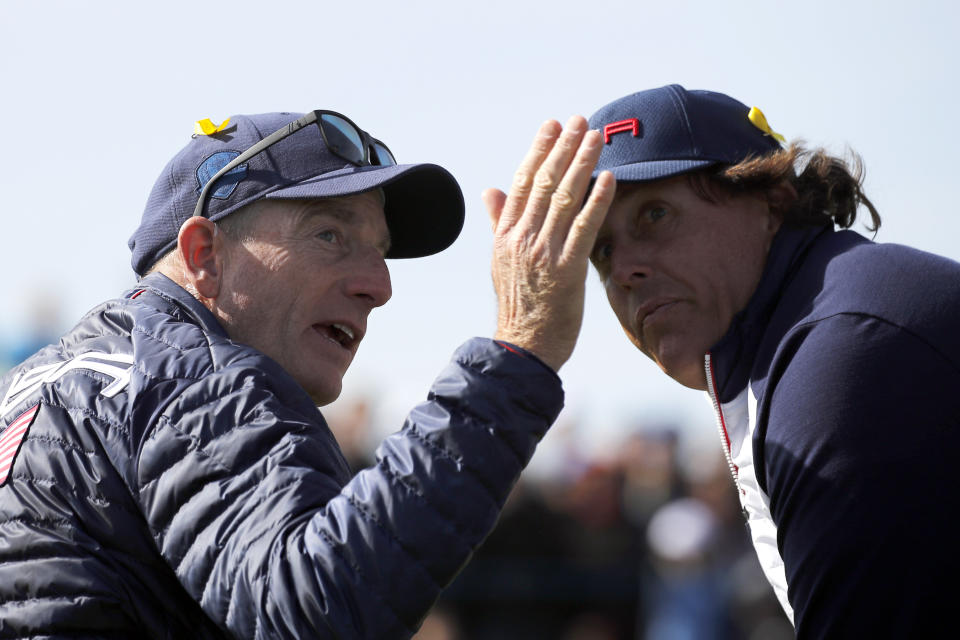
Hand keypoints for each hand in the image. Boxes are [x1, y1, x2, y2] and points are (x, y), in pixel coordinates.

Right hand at [483, 116, 615, 370]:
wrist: (523, 347)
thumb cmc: (518, 306)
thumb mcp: (501, 260)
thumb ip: (499, 222)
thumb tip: (490, 190)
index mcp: (506, 235)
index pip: (522, 183)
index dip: (538, 151)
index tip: (553, 126)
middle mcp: (522, 239)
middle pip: (544, 182)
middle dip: (563, 147)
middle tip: (580, 120)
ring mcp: (544, 253)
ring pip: (564, 198)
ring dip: (582, 163)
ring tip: (596, 137)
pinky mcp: (567, 270)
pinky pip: (584, 227)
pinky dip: (597, 200)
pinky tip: (609, 177)